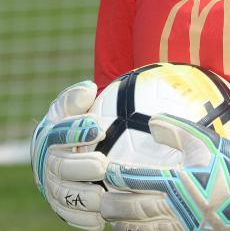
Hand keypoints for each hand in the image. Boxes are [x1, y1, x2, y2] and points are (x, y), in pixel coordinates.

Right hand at [31, 81, 107, 230]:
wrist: (64, 152)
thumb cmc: (74, 123)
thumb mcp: (72, 107)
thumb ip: (77, 98)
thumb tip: (88, 89)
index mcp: (51, 137)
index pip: (59, 133)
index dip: (77, 131)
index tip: (99, 127)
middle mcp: (48, 164)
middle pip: (61, 168)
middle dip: (81, 167)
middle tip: (103, 165)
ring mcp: (53, 187)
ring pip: (65, 195)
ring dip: (84, 197)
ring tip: (103, 194)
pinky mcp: (62, 207)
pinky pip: (70, 216)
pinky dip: (83, 219)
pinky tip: (100, 218)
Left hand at [101, 115, 229, 230]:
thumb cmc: (227, 163)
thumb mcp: (204, 140)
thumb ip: (176, 130)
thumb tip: (152, 121)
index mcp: (177, 180)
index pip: (138, 179)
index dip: (118, 176)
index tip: (105, 171)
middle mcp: (175, 205)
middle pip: (135, 207)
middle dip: (113, 203)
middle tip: (98, 198)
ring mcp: (181, 224)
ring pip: (143, 226)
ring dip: (123, 221)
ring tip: (110, 216)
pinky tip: (133, 229)